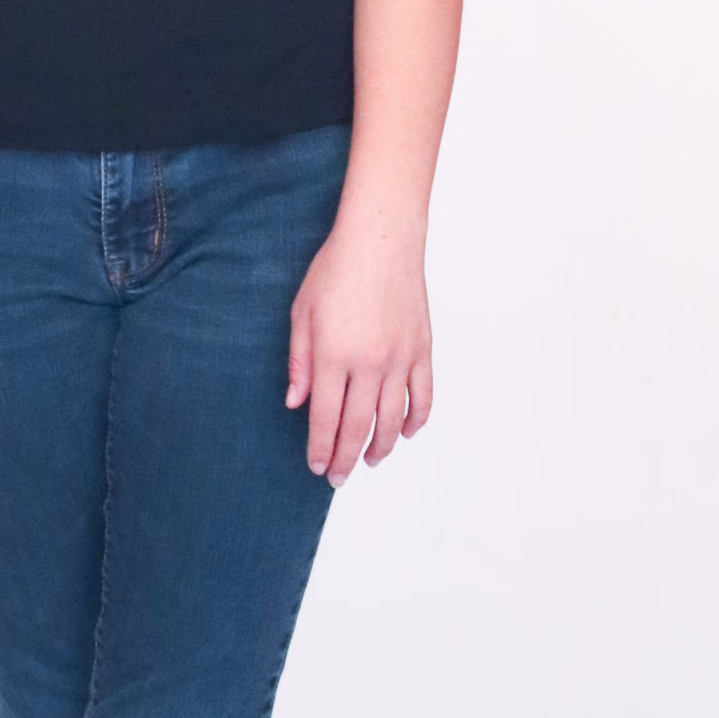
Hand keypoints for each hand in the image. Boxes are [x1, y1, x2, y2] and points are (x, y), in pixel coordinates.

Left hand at [286, 223, 433, 484]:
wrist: (382, 239)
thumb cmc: (335, 270)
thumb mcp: (302, 313)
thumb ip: (299, 362)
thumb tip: (295, 403)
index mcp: (333, 356)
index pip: (325, 418)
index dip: (320, 448)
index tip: (317, 467)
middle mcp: (368, 363)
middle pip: (358, 426)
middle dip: (346, 458)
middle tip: (338, 478)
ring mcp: (400, 358)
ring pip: (393, 419)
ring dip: (381, 446)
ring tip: (370, 460)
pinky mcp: (422, 349)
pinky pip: (423, 396)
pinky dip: (417, 420)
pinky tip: (407, 433)